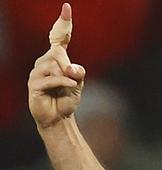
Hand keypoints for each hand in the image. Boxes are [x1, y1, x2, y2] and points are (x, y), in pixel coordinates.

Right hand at [28, 3, 85, 128]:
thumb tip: (70, 67)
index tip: (67, 8)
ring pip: (55, 65)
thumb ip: (78, 73)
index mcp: (56, 59)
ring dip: (66, 77)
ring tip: (68, 87)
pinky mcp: (33, 84)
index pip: (59, 38)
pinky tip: (68, 87)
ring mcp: (37, 72)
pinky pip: (51, 78)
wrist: (59, 117)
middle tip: (73, 78)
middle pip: (58, 53)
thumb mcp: (78, 84)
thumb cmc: (67, 99)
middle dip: (68, 65)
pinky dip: (63, 82)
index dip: (63, 23)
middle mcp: (44, 62)